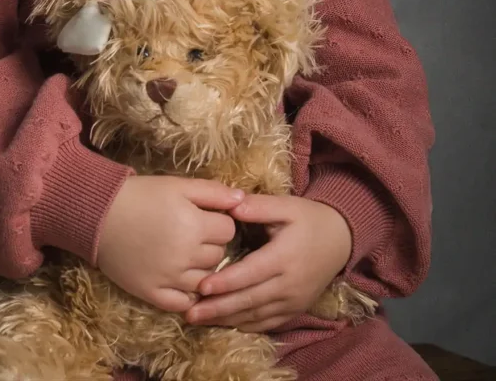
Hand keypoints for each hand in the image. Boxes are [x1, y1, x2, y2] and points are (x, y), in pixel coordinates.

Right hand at [96, 175, 244, 313]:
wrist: (98, 215)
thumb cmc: (140, 195)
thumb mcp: (177, 185)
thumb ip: (212, 192)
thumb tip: (242, 199)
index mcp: (194, 226)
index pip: (228, 230)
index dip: (219, 221)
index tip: (206, 216)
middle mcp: (186, 256)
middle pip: (219, 255)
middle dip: (212, 243)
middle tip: (194, 233)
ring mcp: (170, 279)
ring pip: (207, 280)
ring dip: (202, 267)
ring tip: (186, 253)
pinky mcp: (154, 295)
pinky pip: (185, 303)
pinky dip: (188, 294)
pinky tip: (181, 279)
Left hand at [184, 194, 351, 331]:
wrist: (341, 240)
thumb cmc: (309, 218)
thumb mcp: (286, 206)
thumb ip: (259, 206)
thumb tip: (232, 205)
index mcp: (284, 257)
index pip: (250, 274)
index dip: (225, 282)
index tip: (201, 286)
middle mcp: (289, 284)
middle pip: (249, 300)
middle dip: (218, 308)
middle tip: (189, 312)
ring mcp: (293, 301)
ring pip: (255, 315)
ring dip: (226, 319)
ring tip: (198, 320)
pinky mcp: (295, 309)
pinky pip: (267, 323)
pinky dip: (245, 325)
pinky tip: (225, 323)